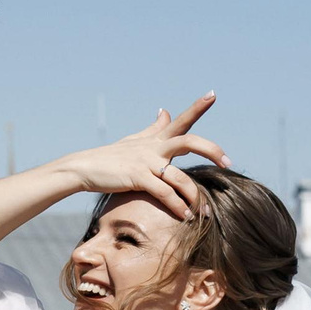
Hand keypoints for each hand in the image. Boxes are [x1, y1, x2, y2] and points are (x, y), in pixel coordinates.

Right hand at [56, 95, 229, 219]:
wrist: (82, 168)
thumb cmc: (110, 157)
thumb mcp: (135, 140)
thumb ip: (154, 128)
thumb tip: (166, 111)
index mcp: (155, 139)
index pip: (181, 120)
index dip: (197, 107)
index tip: (213, 93)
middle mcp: (154, 147)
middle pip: (189, 141)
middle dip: (212, 150)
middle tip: (228, 163)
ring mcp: (146, 162)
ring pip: (180, 177)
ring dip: (195, 196)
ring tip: (204, 213)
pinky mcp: (137, 177)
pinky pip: (164, 193)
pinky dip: (176, 206)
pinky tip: (184, 216)